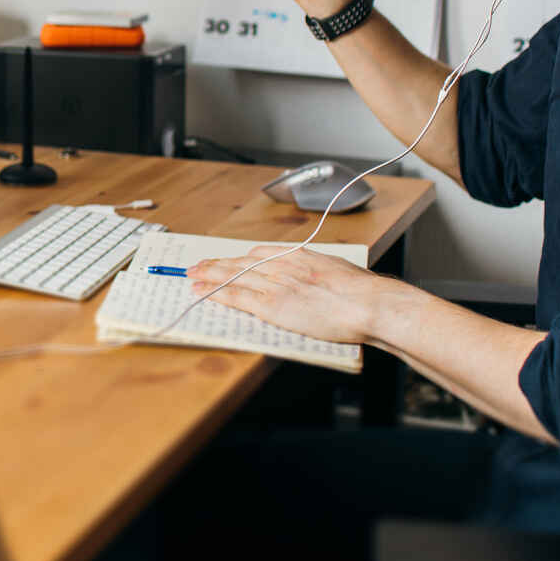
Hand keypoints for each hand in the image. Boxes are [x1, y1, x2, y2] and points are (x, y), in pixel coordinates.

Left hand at [186, 245, 377, 343]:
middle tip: (198, 265)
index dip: (240, 258)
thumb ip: (320, 271)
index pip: (260, 254)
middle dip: (218, 264)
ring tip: (192, 275)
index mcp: (299, 256)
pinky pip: (237, 297)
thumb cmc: (362, 293)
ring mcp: (276, 284)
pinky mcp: (272, 306)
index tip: (229, 259)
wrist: (367, 304)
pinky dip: (216, 293)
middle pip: (241, 262)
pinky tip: (202, 291)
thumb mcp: (338, 271)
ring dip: (210, 275)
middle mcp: (282, 265)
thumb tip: (320, 276)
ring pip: (233, 276)